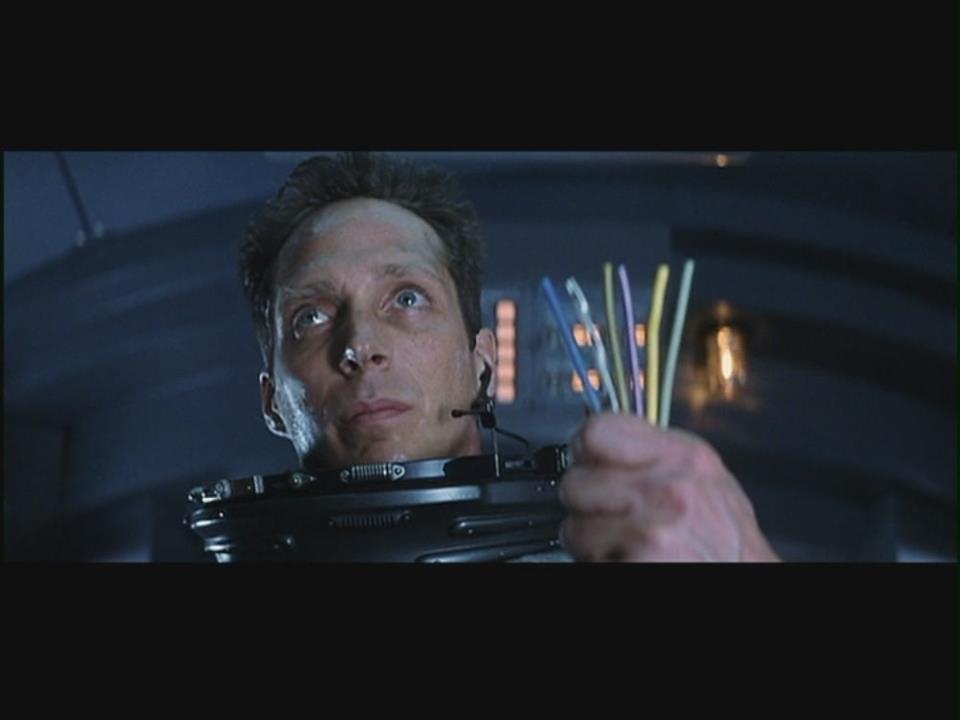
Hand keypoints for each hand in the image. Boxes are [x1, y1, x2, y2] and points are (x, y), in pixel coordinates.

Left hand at [559, 414, 779, 561]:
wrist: (750, 577)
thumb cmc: (727, 540)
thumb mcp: (705, 479)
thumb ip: (654, 456)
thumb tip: (598, 443)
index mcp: (684, 457)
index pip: (597, 432)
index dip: (584, 453)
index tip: (589, 466)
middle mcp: (670, 487)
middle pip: (576, 482)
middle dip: (586, 506)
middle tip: (613, 520)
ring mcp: (655, 527)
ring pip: (574, 527)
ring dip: (592, 542)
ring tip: (627, 546)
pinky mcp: (643, 560)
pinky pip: (588, 558)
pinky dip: (602, 564)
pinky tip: (633, 561)